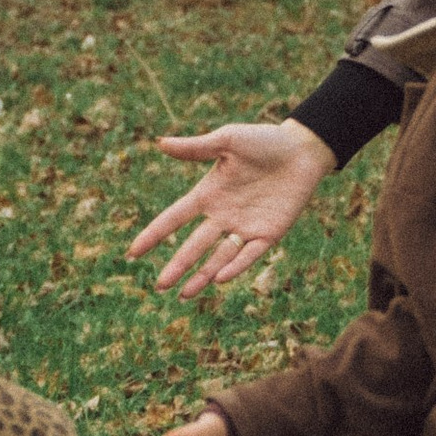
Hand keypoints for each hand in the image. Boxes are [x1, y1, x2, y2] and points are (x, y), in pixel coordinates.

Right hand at [128, 117, 335, 297]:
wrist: (303, 149)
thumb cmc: (264, 140)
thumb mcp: (227, 141)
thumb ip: (196, 148)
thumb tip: (160, 143)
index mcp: (208, 194)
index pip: (174, 218)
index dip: (154, 235)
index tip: (133, 253)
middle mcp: (223, 216)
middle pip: (194, 246)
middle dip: (177, 266)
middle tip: (159, 286)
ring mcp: (245, 227)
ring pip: (219, 257)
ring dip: (202, 276)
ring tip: (183, 294)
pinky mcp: (269, 234)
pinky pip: (249, 254)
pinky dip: (235, 266)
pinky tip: (220, 278)